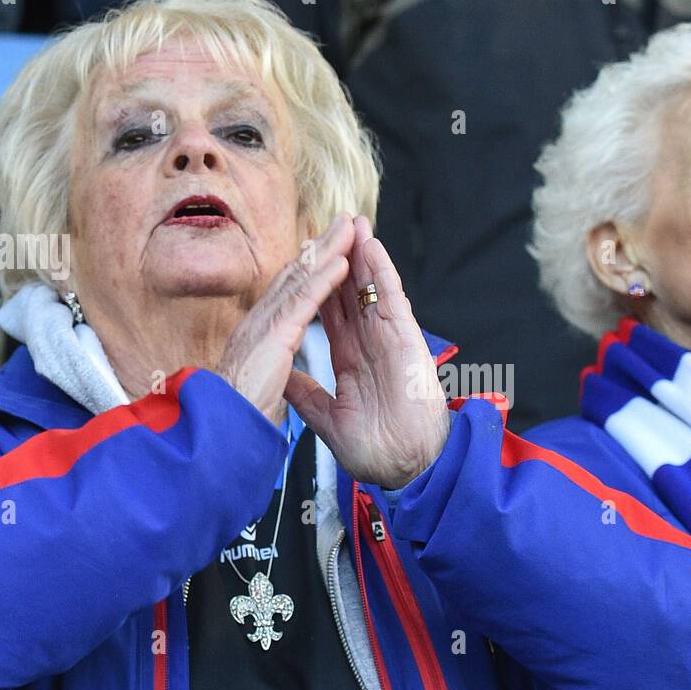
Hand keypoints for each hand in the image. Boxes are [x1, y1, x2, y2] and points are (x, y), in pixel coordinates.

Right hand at [214, 215, 355, 425]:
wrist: (218, 432)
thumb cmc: (235, 416)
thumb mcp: (257, 388)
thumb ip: (269, 373)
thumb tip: (277, 373)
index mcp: (258, 335)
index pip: (289, 294)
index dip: (310, 269)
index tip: (328, 250)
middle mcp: (258, 322)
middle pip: (295, 275)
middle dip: (321, 246)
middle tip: (344, 222)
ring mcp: (264, 326)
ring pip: (300, 279)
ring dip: (327, 251)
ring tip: (350, 229)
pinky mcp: (272, 337)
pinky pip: (301, 302)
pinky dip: (323, 280)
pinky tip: (341, 263)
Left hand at [285, 216, 449, 489]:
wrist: (406, 469)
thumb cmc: (377, 451)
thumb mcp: (329, 421)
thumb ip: (308, 397)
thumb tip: (285, 379)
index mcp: (351, 361)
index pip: (331, 314)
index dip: (318, 286)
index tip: (303, 261)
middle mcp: (370, 344)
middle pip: (351, 291)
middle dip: (339, 258)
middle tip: (327, 225)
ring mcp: (389, 339)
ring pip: (371, 287)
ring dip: (361, 253)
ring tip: (349, 220)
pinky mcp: (406, 339)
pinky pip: (392, 298)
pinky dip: (382, 271)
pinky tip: (371, 245)